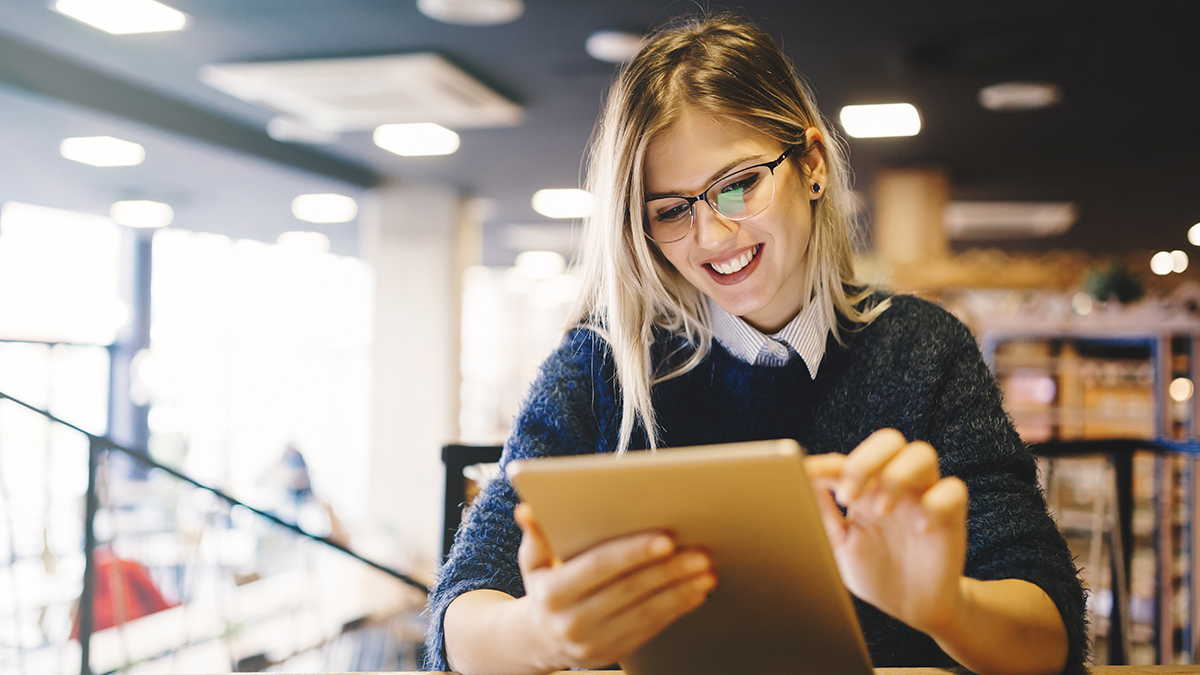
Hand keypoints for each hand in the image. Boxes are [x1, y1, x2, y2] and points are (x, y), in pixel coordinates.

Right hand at [512, 502, 715, 670]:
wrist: (541, 640)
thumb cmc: (545, 588)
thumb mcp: (533, 562)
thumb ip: (536, 535)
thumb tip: (527, 510)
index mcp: (552, 593)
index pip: (598, 567)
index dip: (633, 552)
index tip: (665, 539)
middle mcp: (572, 621)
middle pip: (629, 590)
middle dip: (668, 570)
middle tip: (699, 552)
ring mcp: (595, 642)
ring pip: (647, 612)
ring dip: (681, 590)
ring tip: (706, 570)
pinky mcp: (616, 653)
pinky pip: (653, 628)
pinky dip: (678, 608)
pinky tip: (697, 591)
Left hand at [805, 428, 968, 633]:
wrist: (911, 607)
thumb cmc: (873, 571)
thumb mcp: (839, 544)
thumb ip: (822, 513)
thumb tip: (798, 481)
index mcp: (864, 488)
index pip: (846, 461)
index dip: (827, 465)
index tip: (808, 474)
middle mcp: (894, 484)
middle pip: (888, 441)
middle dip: (865, 462)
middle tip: (848, 496)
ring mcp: (924, 496)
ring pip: (921, 454)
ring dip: (897, 476)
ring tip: (881, 510)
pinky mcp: (951, 515)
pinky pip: (953, 490)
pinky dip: (936, 504)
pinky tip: (921, 529)